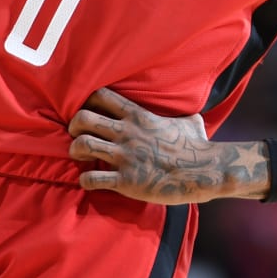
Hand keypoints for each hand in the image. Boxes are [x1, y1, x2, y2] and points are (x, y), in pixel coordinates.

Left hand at [67, 87, 268, 203]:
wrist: (203, 172)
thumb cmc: (198, 147)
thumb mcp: (191, 123)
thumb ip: (183, 117)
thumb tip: (193, 116)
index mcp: (139, 116)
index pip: (101, 96)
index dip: (88, 102)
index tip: (89, 112)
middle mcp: (127, 133)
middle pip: (83, 118)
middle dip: (74, 126)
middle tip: (77, 135)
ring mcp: (125, 157)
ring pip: (81, 145)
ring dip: (75, 151)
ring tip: (80, 157)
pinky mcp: (125, 181)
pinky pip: (91, 178)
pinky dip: (84, 180)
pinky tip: (90, 181)